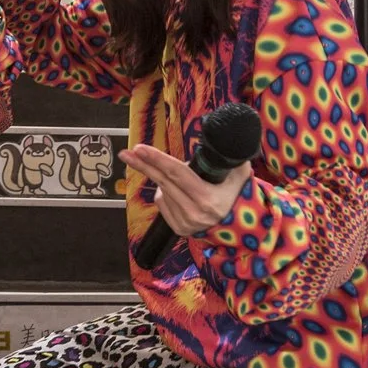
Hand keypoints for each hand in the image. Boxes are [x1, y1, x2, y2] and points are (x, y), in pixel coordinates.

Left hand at [120, 144, 253, 237]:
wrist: (238, 225)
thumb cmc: (236, 194)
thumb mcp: (240, 173)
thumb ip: (231, 157)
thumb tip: (223, 138)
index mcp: (207, 198)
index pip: (177, 173)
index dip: (157, 159)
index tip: (139, 148)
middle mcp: (194, 213)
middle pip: (163, 182)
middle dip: (144, 164)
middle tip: (127, 152)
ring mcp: (185, 223)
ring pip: (162, 192)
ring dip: (165, 180)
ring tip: (181, 179)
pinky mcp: (178, 228)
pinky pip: (162, 203)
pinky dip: (166, 193)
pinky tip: (177, 191)